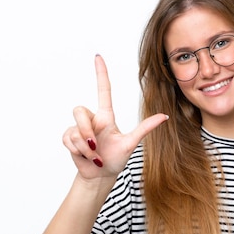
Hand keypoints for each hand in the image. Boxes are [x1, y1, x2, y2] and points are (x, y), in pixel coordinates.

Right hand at [62, 54, 168, 179]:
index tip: (98, 56)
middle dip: (85, 130)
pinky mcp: (69, 138)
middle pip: (79, 110)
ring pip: (74, 127)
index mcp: (106, 117)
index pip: (104, 90)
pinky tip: (84, 156)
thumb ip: (145, 129)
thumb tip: (165, 116)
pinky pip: (68, 138)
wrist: (100, 177)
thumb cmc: (115, 160)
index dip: (101, 73)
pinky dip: (77, 150)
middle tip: (94, 145)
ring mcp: (79, 129)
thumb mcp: (130, 144)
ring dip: (83, 145)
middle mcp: (92, 120)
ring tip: (93, 155)